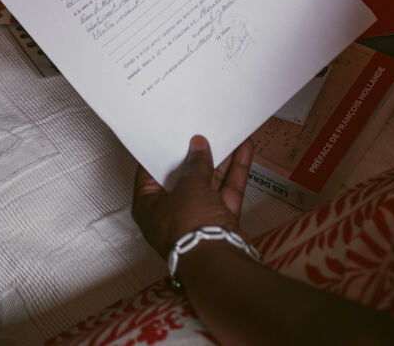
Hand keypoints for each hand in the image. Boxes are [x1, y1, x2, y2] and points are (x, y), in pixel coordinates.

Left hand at [132, 135, 253, 258]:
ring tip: (226, 135)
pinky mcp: (219, 223)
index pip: (149, 174)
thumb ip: (196, 163)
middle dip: (195, 157)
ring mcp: (197, 219)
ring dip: (219, 161)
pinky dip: (235, 172)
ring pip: (208, 184)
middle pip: (183, 179)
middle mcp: (171, 214)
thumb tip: (198, 144)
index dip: (159, 154)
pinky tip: (244, 150)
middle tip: (201, 132)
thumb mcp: (189, 185)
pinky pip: (226, 192)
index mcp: (149, 207)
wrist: (218, 261)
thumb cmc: (189, 224)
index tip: (168, 135)